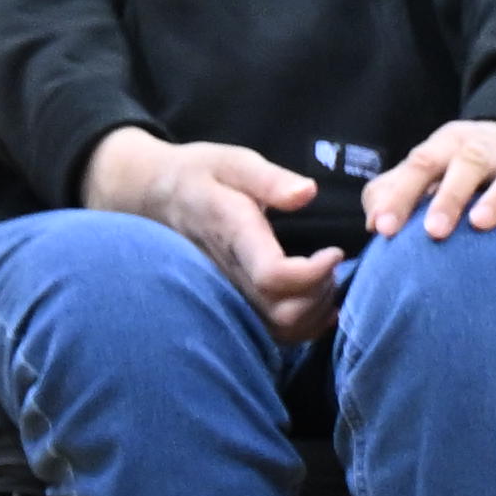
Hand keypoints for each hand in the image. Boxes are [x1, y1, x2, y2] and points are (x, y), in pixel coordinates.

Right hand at [81, 125, 340, 343]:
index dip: (312, 274)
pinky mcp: (235, 303)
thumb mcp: (234, 162)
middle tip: (332, 262)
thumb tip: (308, 193)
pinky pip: (274, 332)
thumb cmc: (201, 176)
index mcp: (235, 235)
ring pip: (281, 330)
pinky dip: (306, 324)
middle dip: (320, 293)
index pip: (273, 276)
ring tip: (326, 278)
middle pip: (284, 314)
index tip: (334, 252)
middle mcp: (232, 274)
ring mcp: (231, 294)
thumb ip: (270, 179)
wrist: (160, 198)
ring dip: (316, 310)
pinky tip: (319, 299)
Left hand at [370, 114, 495, 241]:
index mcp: (448, 145)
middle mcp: (486, 148)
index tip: (383, 229)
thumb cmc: (459, 170)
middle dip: (450, 196)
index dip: (400, 195)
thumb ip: (392, 193)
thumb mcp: (426, 170)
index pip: (421, 164)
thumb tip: (375, 226)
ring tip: (480, 224)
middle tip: (434, 232)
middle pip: (468, 163)